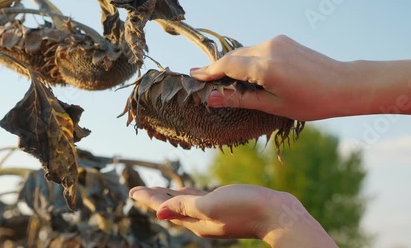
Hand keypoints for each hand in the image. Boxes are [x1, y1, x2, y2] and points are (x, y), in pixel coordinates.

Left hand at [129, 184, 337, 247]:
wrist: (278, 214)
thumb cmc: (245, 207)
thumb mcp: (210, 205)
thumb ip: (184, 206)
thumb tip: (158, 213)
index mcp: (195, 220)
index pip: (164, 207)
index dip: (147, 198)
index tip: (131, 191)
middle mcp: (202, 219)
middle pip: (172, 206)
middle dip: (155, 198)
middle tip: (138, 190)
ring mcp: (215, 214)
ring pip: (185, 204)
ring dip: (170, 196)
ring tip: (159, 190)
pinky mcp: (227, 207)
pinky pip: (200, 200)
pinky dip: (189, 195)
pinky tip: (188, 190)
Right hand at [191, 35, 410, 123]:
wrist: (344, 84)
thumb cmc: (311, 102)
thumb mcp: (273, 105)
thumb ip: (240, 98)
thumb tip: (211, 98)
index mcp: (265, 68)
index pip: (227, 66)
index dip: (208, 71)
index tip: (193, 76)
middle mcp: (268, 49)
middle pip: (233, 57)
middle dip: (217, 68)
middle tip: (201, 77)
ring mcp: (276, 42)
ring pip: (244, 52)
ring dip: (233, 64)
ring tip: (221, 78)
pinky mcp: (283, 40)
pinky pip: (257, 49)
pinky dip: (247, 60)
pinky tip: (245, 71)